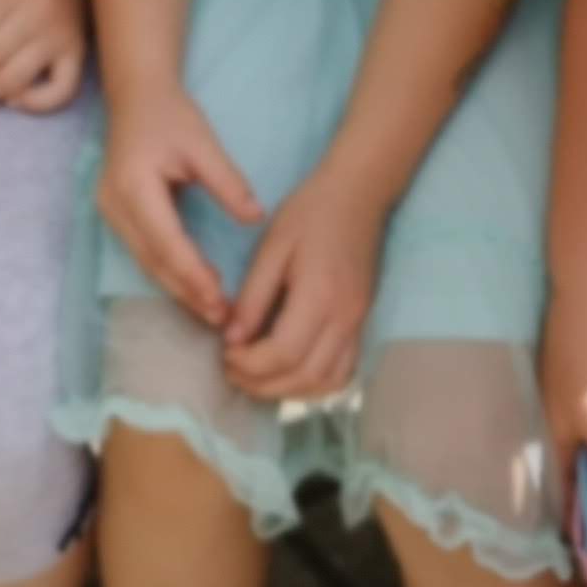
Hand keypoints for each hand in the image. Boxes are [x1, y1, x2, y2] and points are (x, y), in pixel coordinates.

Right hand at [96, 90, 263, 328]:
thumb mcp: (204, 143)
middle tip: (221, 318)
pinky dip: (169, 272)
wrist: (137, 98)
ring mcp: (111, 213)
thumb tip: (256, 217)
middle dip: (187, 292)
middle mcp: (115, 205)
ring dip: (178, 288)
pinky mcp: (117, 216)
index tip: (221, 299)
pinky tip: (195, 286)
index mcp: (134, 186)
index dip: (193, 274)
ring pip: (146, 262)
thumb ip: (228, 182)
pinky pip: (144, 253)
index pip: (166, 241)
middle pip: (153, 261)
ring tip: (213, 310)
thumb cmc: (171, 116)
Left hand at [223, 169, 384, 402]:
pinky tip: (288, 372)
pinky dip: (314, 384)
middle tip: (231, 370)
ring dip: (288, 390)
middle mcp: (345, 318)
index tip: (224, 353)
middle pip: (304, 376)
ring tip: (255, 376)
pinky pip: (343, 372)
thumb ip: (252, 296)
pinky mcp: (361, 323)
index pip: (283, 353)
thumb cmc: (310, 214)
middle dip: (261, 384)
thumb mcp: (272, 248)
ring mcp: (358, 324)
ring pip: (327, 382)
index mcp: (319, 295)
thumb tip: (232, 339)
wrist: (358, 195)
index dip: (249, 364)